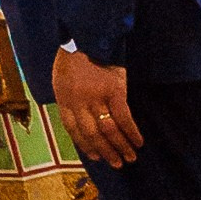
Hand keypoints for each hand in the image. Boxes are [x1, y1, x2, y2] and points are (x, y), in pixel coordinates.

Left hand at [52, 48, 140, 168]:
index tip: (96, 156)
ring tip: (130, 158)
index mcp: (64, 99)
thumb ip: (69, 100)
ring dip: (120, 147)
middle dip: (106, 152)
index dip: (85, 145)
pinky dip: (132, 132)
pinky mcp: (115, 91)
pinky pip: (124, 117)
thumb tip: (78, 120)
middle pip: (92, 134)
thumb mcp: (61, 79)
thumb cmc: (74, 57)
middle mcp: (79, 101)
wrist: (87, 35)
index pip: (74, 130)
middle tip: (117, 164)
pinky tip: (138, 141)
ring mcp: (97, 97)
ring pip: (108, 129)